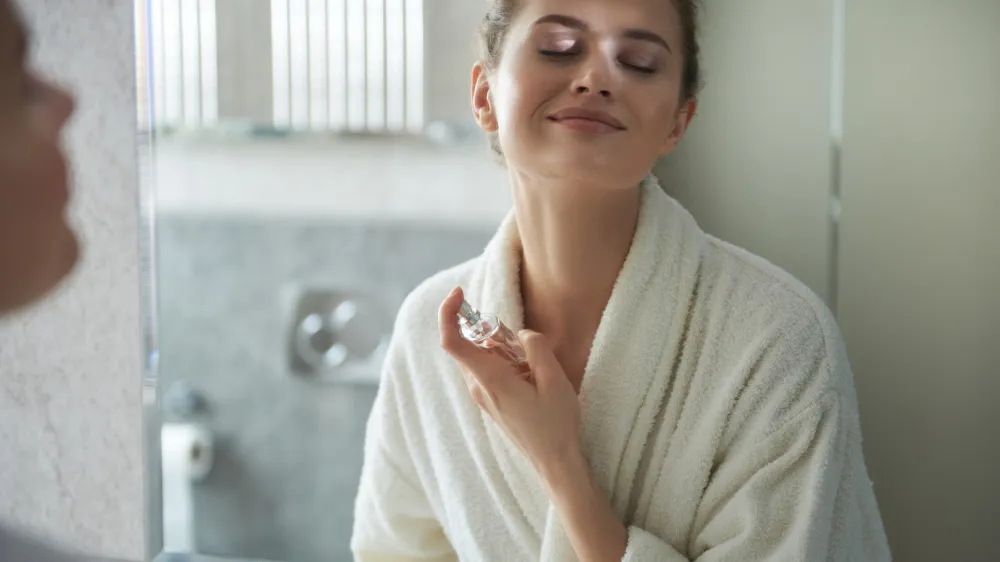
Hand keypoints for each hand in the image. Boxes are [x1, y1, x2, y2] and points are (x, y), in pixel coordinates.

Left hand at [438, 287, 582, 473]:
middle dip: (487, 329)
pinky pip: (487, 368)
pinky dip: (503, 360)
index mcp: (491, 380)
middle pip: (467, 344)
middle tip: (521, 342)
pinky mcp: (490, 400)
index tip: (458, 293)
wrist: (554, 461)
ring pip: (479, 355)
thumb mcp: (554, 379)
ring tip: (533, 367)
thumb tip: (521, 334)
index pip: (452, 342)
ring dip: (500, 347)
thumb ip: (534, 347)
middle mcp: (479, 387)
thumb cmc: (556, 423)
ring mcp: (482, 396)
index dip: (448, 313)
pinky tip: (529, 375)